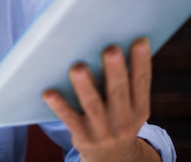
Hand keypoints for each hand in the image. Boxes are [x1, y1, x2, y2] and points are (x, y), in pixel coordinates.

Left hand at [42, 38, 158, 161]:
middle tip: (111, 49)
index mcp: (139, 108)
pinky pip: (70, 119)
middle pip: (118, 92)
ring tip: (78, 67)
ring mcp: (103, 130)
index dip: (142, 62)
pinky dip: (59, 106)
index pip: (142, 83)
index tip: (140, 41)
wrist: (111, 159)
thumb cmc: (116, 119)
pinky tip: (49, 92)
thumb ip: (126, 84)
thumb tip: (116, 45)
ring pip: (93, 105)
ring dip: (85, 86)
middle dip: (115, 71)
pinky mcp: (83, 137)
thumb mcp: (131, 107)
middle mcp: (123, 120)